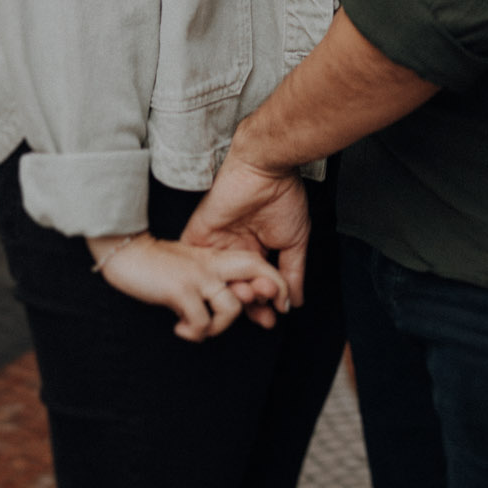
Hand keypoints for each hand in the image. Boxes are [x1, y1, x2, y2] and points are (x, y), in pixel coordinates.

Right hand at [90, 233, 289, 341]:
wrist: (126, 252)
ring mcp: (197, 276)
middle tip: (267, 320)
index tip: (274, 306)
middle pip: (256, 269)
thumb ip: (210, 281)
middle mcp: (211, 264)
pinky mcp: (180, 289)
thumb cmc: (155, 265)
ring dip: (218, 328)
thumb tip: (227, 307)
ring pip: (232, 307)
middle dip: (270, 294)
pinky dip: (193, 333)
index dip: (271, 281)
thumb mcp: (190, 268)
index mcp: (215, 258)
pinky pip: (202, 322)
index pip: (255, 262)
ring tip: (199, 328)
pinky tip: (180, 328)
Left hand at [183, 146, 310, 315]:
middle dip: (249, 306)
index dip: (263, 304)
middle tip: (263, 316)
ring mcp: (216, 243)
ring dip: (233, 295)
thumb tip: (292, 302)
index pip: (255, 286)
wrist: (265, 169)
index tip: (273, 317)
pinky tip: (217, 294)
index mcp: (256, 249)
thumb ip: (293, 273)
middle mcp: (234, 249)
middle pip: (235, 288)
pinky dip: (202, 280)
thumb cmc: (283, 196)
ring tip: (251, 297)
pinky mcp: (199, 234)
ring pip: (217, 281)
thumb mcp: (294, 241)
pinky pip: (193, 263)